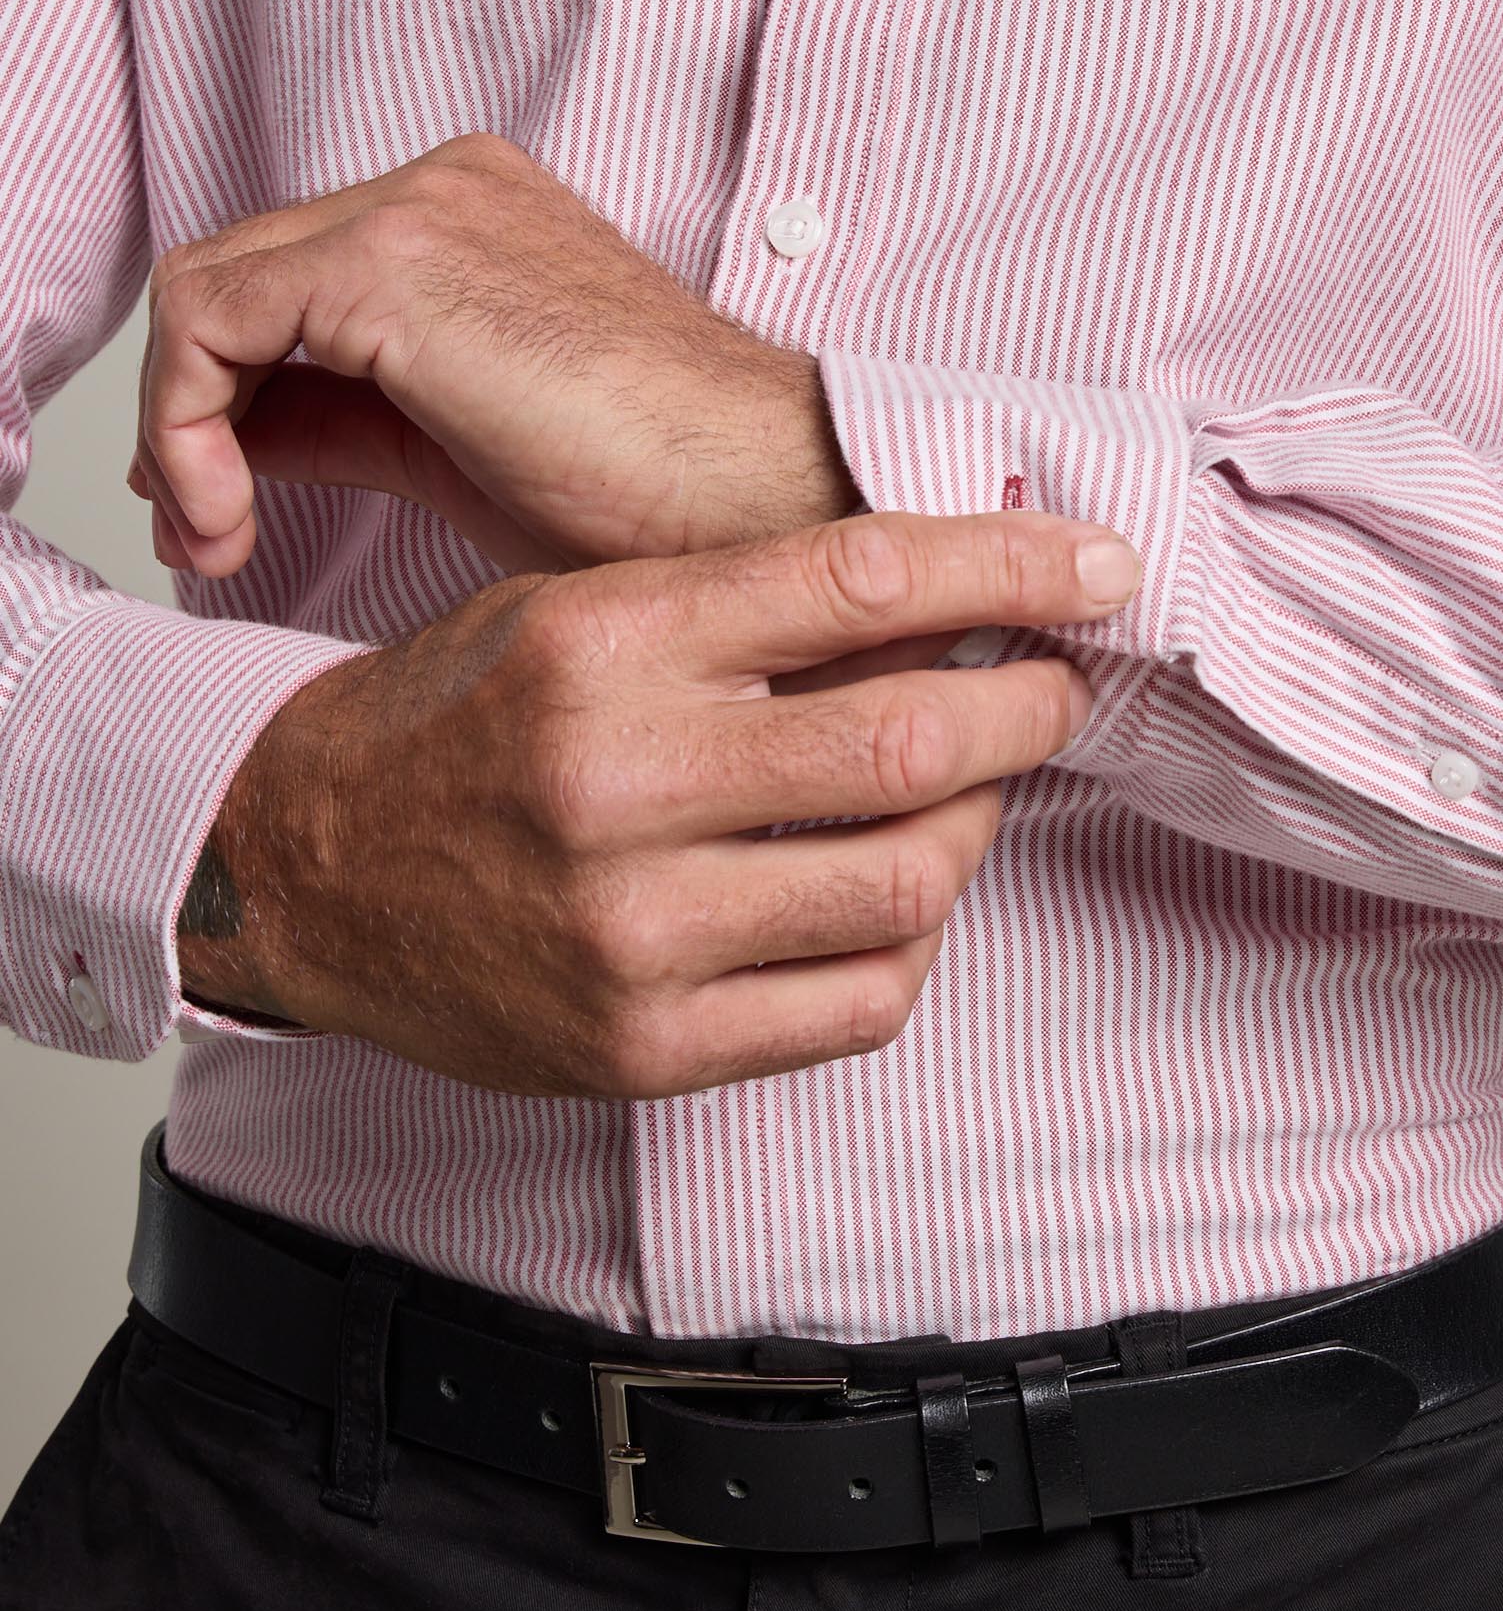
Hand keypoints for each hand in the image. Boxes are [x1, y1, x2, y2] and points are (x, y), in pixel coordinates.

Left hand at [129, 136, 859, 581]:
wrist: (743, 492)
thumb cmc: (649, 490)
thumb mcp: (447, 448)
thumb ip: (334, 415)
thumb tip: (225, 438)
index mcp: (470, 210)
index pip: (284, 279)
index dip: (220, 400)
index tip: (221, 511)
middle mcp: (440, 184)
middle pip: (232, 276)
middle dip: (187, 419)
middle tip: (203, 539)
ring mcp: (415, 209)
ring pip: (201, 294)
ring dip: (179, 434)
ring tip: (218, 541)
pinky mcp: (385, 262)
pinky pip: (205, 324)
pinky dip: (186, 429)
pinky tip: (232, 518)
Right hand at [177, 509, 1139, 1097]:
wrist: (299, 874)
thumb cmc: (453, 723)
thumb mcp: (573, 607)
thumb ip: (745, 603)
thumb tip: (951, 586)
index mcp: (603, 642)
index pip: (859, 578)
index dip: (1011, 563)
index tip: (1095, 563)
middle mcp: (617, 782)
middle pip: (909, 740)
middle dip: (1027, 707)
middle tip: (1051, 686)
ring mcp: (631, 931)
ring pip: (908, 883)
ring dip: (977, 826)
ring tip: (969, 790)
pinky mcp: (641, 1048)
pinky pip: (858, 1004)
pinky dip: (915, 942)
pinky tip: (900, 893)